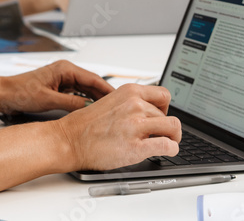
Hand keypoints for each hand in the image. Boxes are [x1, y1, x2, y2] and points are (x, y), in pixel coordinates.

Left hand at [0, 60, 113, 113]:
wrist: (4, 94)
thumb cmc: (20, 92)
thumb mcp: (47, 100)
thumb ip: (70, 103)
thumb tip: (88, 108)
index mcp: (64, 69)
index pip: (93, 78)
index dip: (107, 89)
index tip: (119, 98)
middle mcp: (65, 72)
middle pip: (91, 84)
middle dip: (104, 95)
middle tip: (118, 108)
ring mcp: (62, 80)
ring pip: (85, 90)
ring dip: (95, 100)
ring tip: (108, 111)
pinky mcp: (58, 88)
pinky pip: (77, 95)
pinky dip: (85, 102)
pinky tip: (91, 111)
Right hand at [54, 84, 180, 171]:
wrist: (70, 140)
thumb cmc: (86, 125)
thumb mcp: (111, 101)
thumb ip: (131, 103)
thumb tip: (149, 110)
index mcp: (129, 92)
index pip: (164, 95)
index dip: (164, 109)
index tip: (160, 117)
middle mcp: (134, 105)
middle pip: (168, 115)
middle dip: (166, 127)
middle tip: (158, 135)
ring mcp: (136, 125)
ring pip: (173, 128)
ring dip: (172, 138)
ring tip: (164, 143)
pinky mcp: (136, 147)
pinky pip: (168, 146)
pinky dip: (171, 150)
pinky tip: (165, 152)